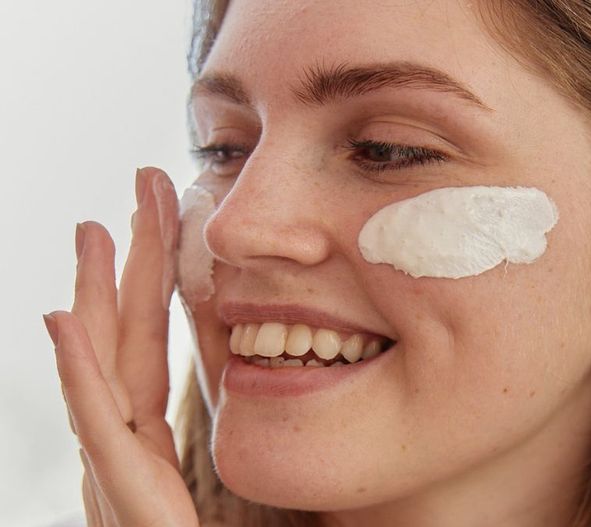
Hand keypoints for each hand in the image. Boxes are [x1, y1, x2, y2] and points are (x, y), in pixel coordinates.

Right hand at [43, 167, 198, 525]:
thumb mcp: (195, 477)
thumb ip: (205, 432)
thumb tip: (235, 374)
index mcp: (146, 430)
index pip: (146, 337)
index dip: (150, 276)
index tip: (161, 215)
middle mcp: (121, 436)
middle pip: (119, 334)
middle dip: (124, 261)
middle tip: (135, 192)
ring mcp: (112, 459)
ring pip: (98, 361)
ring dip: (92, 292)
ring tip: (94, 230)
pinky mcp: (120, 486)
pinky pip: (96, 419)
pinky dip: (76, 369)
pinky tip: (63, 320)